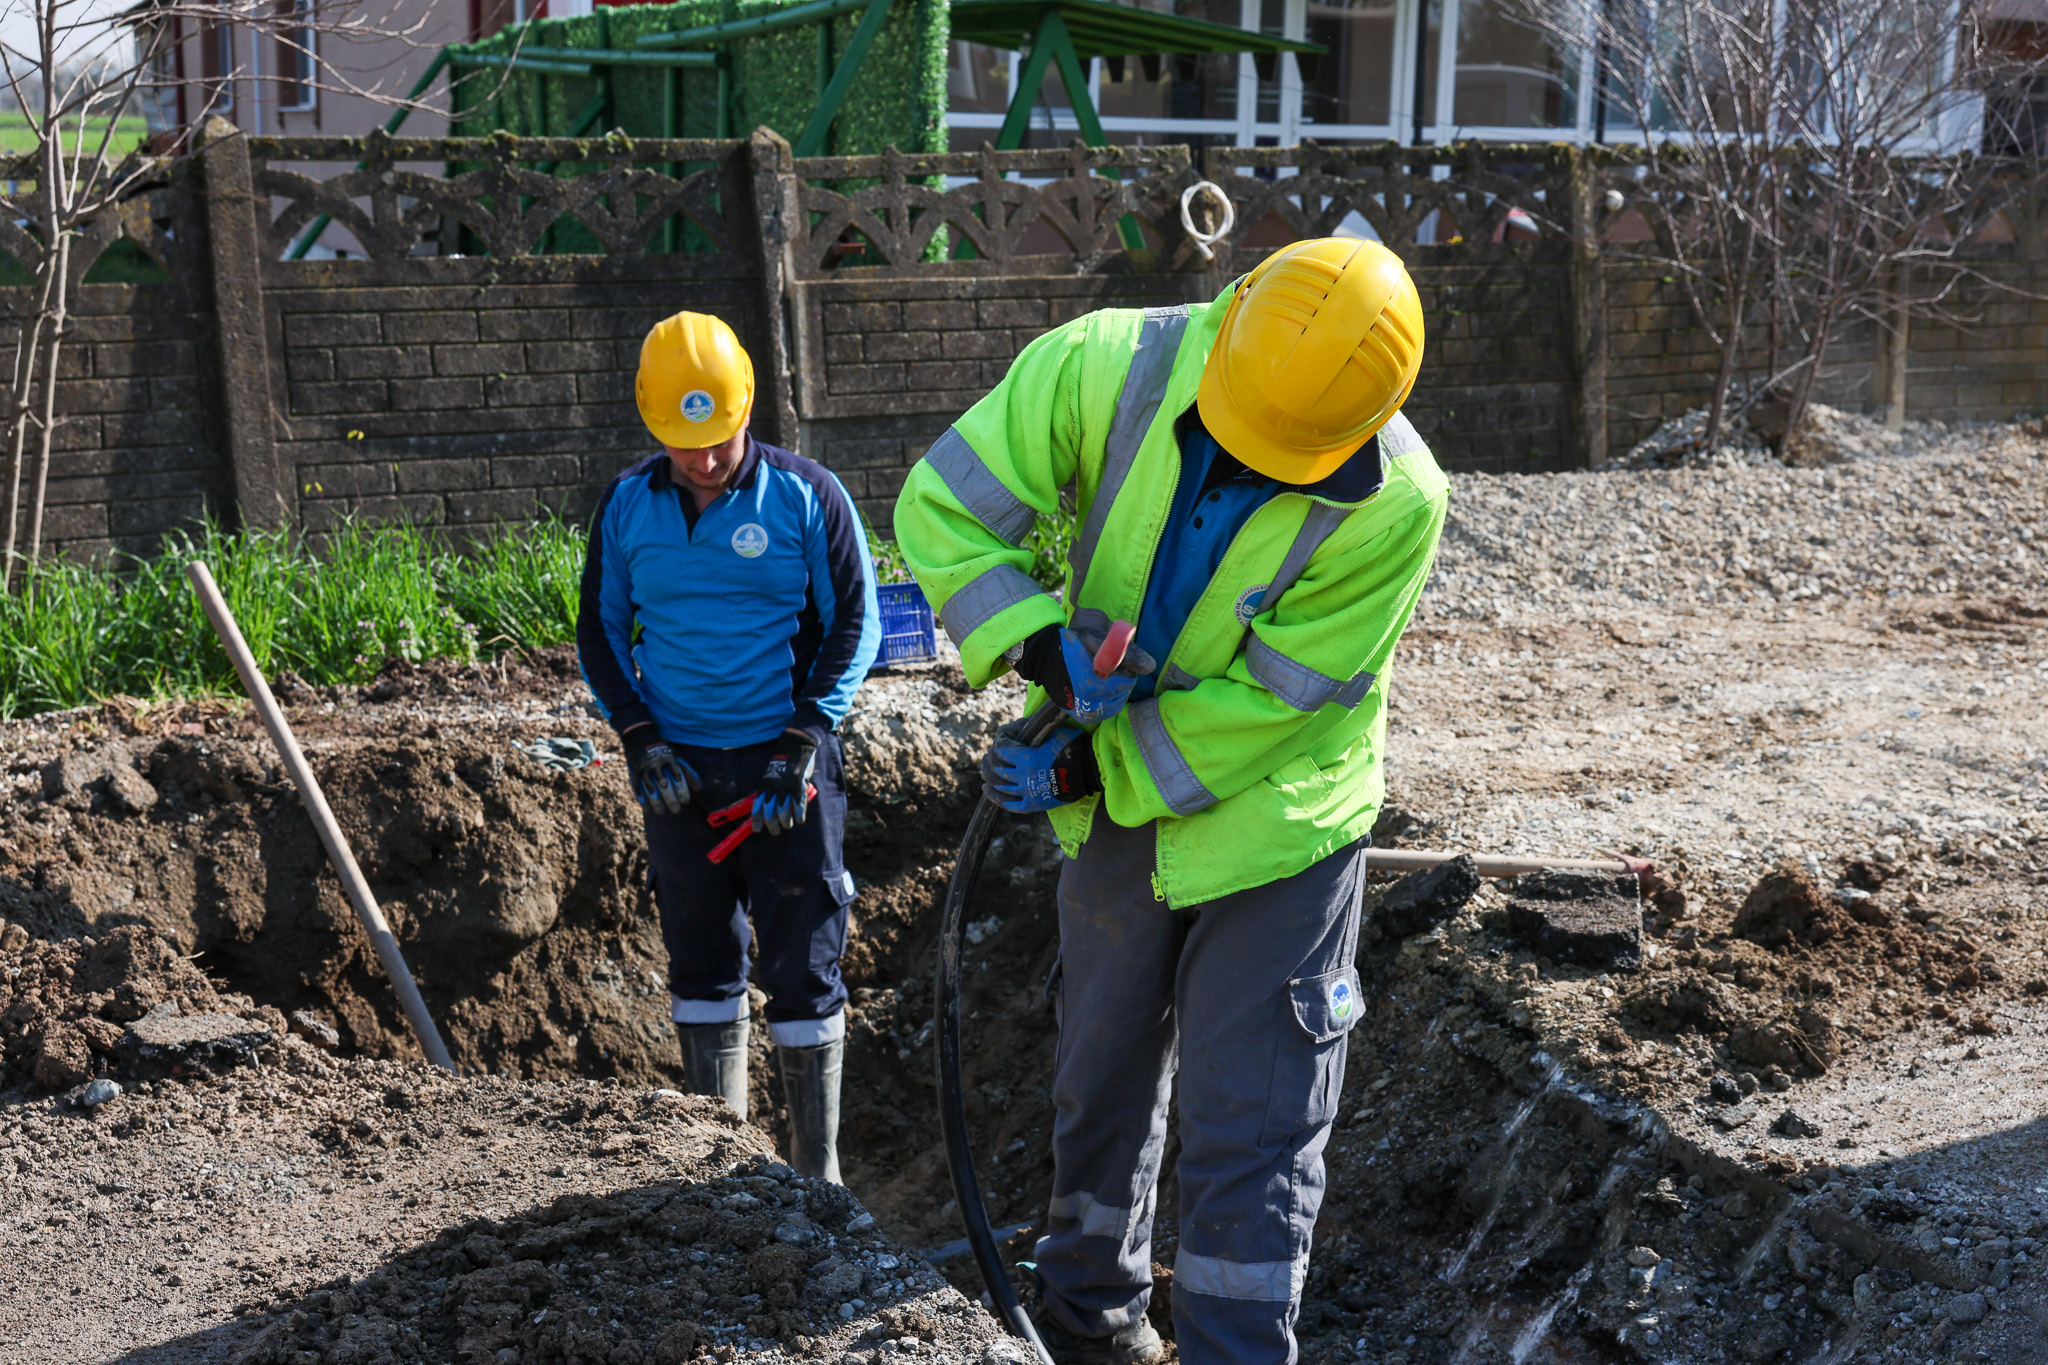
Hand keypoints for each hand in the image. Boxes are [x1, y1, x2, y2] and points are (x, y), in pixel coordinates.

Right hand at [625, 730, 701, 813]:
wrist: (641, 737)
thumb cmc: (664, 751)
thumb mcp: (677, 757)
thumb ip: (688, 772)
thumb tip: (699, 788)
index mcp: (670, 759)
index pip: (678, 778)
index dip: (682, 791)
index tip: (686, 802)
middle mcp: (657, 763)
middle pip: (665, 785)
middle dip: (671, 799)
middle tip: (677, 811)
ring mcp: (644, 767)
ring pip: (650, 788)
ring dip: (656, 802)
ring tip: (662, 813)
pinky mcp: (634, 771)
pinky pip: (638, 787)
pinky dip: (642, 800)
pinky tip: (648, 810)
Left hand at [751, 732, 818, 833]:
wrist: (795, 746)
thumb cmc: (783, 763)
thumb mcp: (771, 776)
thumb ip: (769, 790)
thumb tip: (768, 809)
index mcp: (764, 785)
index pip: (757, 806)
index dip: (756, 820)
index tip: (757, 830)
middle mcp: (772, 787)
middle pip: (769, 812)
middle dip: (772, 825)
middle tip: (775, 831)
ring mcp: (785, 786)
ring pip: (783, 811)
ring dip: (785, 822)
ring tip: (788, 825)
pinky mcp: (798, 785)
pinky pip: (798, 805)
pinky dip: (799, 815)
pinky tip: (800, 820)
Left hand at [981, 721, 1099, 812]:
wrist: (1088, 773)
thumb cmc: (1073, 748)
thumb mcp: (1054, 732)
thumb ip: (1036, 729)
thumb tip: (1022, 722)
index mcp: (1026, 758)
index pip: (1001, 750)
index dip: (1000, 743)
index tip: (1002, 740)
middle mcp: (1022, 776)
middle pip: (997, 768)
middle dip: (990, 761)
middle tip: (988, 756)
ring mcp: (1027, 792)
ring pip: (1000, 786)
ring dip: (990, 778)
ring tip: (985, 772)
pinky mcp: (1032, 805)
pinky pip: (1009, 805)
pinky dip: (996, 798)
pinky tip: (988, 790)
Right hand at [1015, 624, 1157, 724]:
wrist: (1044, 658)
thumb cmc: (1072, 644)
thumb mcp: (1098, 641)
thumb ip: (1126, 653)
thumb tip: (1151, 667)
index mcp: (1092, 686)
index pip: (1127, 682)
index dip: (1124, 668)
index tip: (1110, 660)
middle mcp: (1089, 705)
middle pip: (1123, 693)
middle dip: (1120, 679)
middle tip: (1103, 668)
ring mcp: (1085, 714)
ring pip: (1117, 703)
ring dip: (1114, 690)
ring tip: (1099, 677)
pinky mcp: (1082, 717)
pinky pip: (1106, 711)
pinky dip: (1107, 700)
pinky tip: (1097, 688)